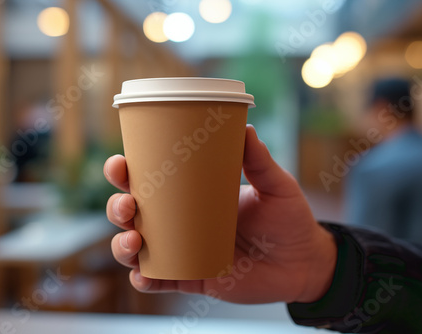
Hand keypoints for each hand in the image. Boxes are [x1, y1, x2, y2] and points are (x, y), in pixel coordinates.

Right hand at [104, 125, 336, 303]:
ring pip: (137, 249)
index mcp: (192, 194)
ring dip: (122, 245)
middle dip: (117, 207)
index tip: (121, 164)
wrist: (304, 264)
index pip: (151, 180)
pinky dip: (143, 280)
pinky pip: (158, 281)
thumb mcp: (276, 187)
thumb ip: (260, 161)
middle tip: (128, 204)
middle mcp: (180, 221)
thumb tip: (246, 129)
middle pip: (133, 213)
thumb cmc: (288, 221)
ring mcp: (182, 251)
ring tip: (133, 241)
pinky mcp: (191, 278)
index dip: (126, 173)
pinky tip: (143, 275)